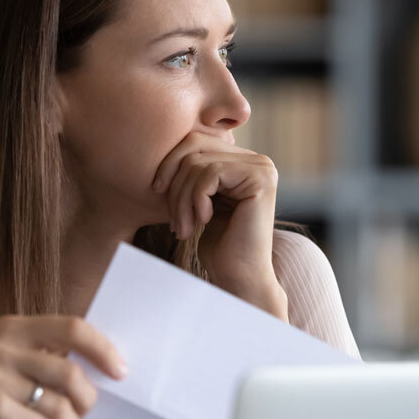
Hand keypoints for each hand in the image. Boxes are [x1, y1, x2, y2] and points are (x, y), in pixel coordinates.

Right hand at [0, 314, 126, 418]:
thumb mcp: (16, 367)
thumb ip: (50, 357)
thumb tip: (109, 364)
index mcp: (12, 328)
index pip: (71, 327)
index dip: (102, 349)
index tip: (120, 371)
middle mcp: (1, 346)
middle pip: (70, 371)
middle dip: (86, 399)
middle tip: (84, 414)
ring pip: (59, 404)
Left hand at [151, 131, 286, 317]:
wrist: (239, 278)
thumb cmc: (218, 245)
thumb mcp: (199, 201)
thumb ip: (192, 172)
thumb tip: (163, 145)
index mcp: (242, 160)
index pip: (194, 141)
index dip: (169, 164)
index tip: (157, 192)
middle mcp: (256, 159)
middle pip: (194, 146)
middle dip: (174, 182)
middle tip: (173, 218)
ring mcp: (262, 167)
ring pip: (198, 163)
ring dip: (182, 199)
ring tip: (184, 228)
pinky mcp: (261, 179)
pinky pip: (210, 174)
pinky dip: (196, 200)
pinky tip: (203, 222)